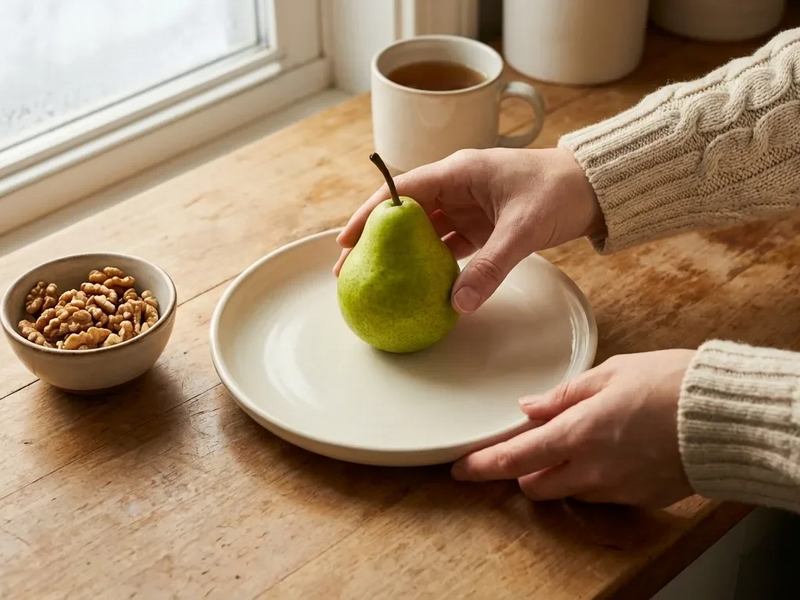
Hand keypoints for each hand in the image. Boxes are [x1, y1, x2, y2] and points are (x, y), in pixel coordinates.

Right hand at [335, 148, 602, 313]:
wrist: (595, 188)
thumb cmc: (560, 191)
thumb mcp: (523, 228)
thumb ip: (491, 266)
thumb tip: (459, 304)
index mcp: (459, 172)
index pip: (402, 191)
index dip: (370, 215)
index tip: (346, 240)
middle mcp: (457, 187)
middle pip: (405, 215)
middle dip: (377, 241)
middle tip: (350, 270)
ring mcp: (469, 207)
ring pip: (424, 233)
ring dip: (401, 256)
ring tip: (376, 281)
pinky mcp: (482, 226)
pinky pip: (449, 246)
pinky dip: (433, 265)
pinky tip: (419, 285)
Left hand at [451, 350, 696, 507]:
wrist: (724, 415)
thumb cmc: (669, 383)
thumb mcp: (609, 373)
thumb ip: (562, 396)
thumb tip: (528, 407)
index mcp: (577, 432)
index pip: (514, 458)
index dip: (482, 466)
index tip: (461, 469)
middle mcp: (591, 469)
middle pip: (535, 484)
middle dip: (525, 468)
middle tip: (534, 443)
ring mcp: (616, 488)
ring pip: (567, 491)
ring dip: (560, 473)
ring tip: (582, 440)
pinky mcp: (639, 498)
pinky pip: (601, 494)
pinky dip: (592, 477)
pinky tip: (612, 451)